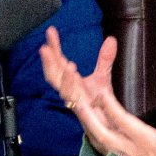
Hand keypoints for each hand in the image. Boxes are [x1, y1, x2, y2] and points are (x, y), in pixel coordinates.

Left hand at [40, 29, 155, 155]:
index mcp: (150, 145)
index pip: (125, 123)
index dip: (111, 107)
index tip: (99, 90)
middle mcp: (135, 151)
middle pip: (104, 133)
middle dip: (89, 116)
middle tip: (76, 98)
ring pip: (104, 139)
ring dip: (91, 122)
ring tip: (80, 105)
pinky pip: (110, 144)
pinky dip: (100, 131)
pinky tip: (96, 121)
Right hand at [40, 29, 117, 154]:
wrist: (106, 124)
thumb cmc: (99, 102)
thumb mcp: (102, 77)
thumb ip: (104, 59)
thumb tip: (111, 39)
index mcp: (70, 80)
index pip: (58, 60)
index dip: (54, 46)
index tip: (51, 31)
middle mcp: (67, 88)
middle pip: (52, 71)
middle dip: (48, 59)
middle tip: (45, 45)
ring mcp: (71, 98)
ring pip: (57, 84)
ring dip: (56, 70)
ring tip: (56, 55)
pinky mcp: (78, 107)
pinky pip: (70, 94)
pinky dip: (69, 81)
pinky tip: (71, 70)